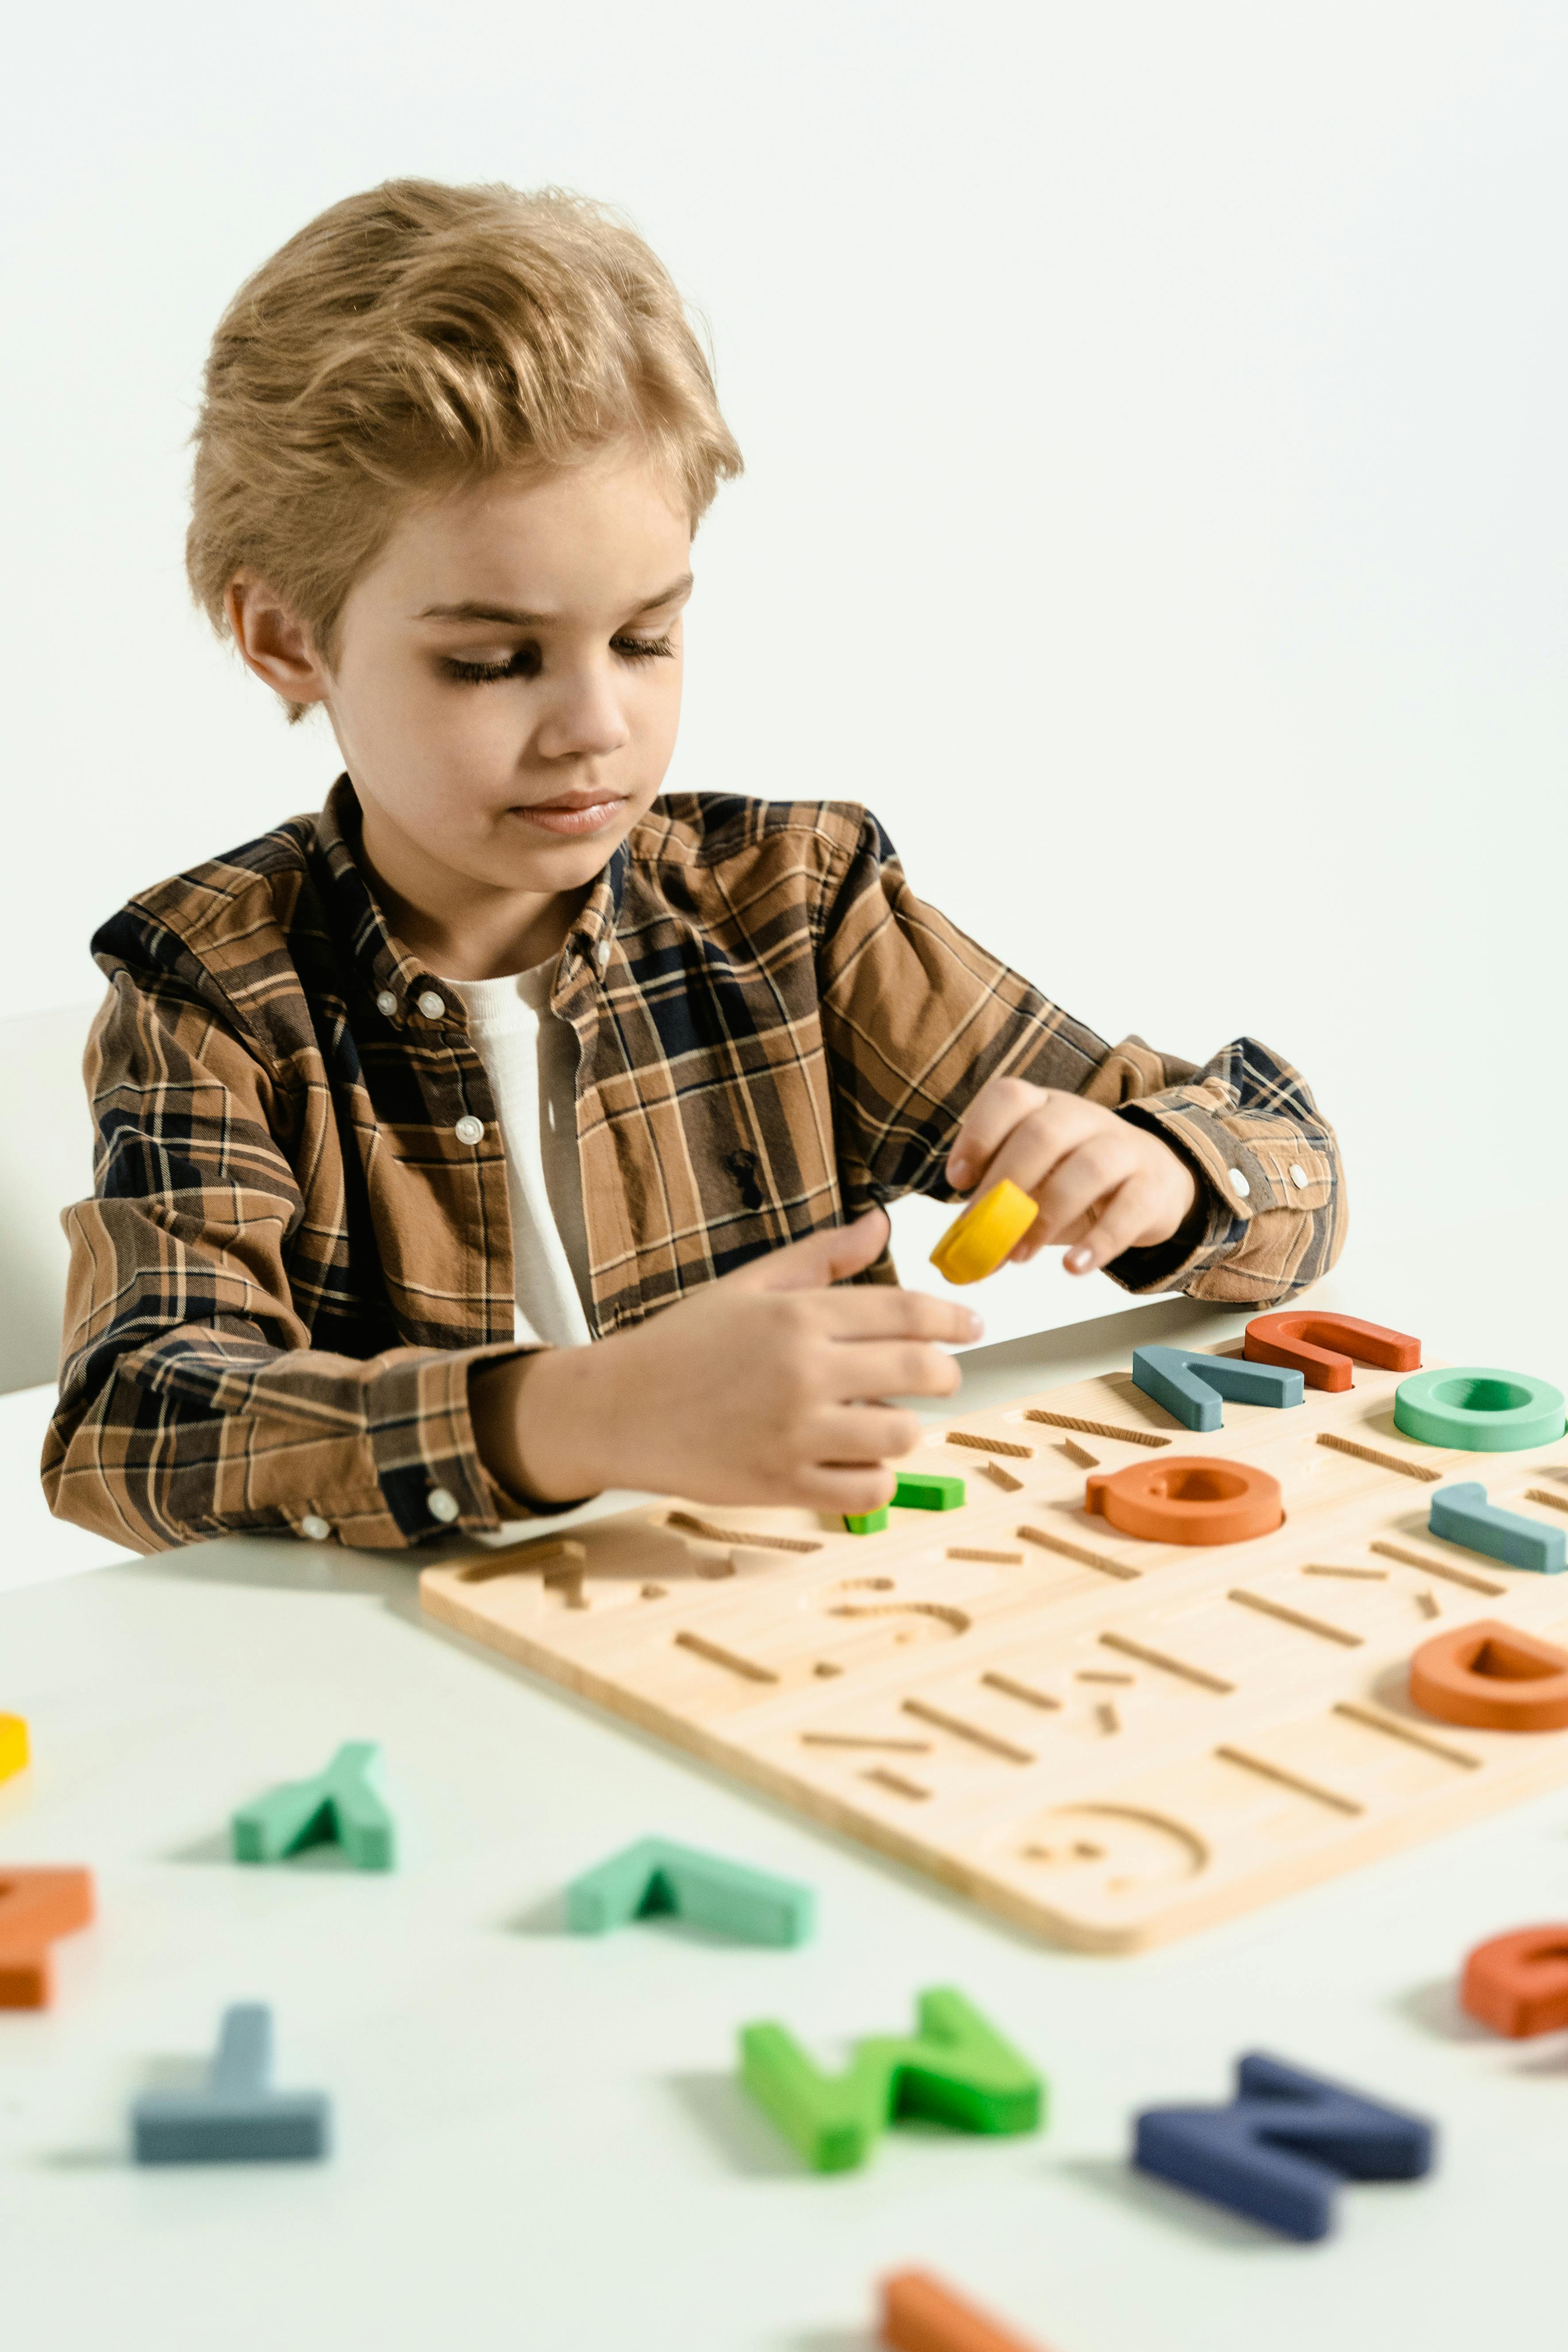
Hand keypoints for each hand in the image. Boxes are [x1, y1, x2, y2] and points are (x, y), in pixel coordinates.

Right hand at [470, 1209, 980, 1511]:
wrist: (617, 1410)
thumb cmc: (685, 1341)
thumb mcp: (751, 1284)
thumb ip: (822, 1256)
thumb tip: (881, 1222)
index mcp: (798, 1316)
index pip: (908, 1312)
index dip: (953, 1318)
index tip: (972, 1325)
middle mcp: (803, 1372)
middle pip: (920, 1372)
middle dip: (945, 1373)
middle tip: (940, 1375)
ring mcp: (795, 1434)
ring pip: (902, 1435)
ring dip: (905, 1427)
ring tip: (882, 1420)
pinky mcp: (783, 1486)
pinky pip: (869, 1491)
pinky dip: (875, 1478)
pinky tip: (857, 1461)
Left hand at [945, 1079, 1198, 1276]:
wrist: (1154, 1183)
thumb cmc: (1075, 1182)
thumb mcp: (1033, 1181)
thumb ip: (996, 1209)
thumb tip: (959, 1258)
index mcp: (1044, 1107)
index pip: (1009, 1097)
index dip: (978, 1135)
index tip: (958, 1180)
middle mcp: (1084, 1117)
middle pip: (1043, 1134)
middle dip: (1007, 1185)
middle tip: (985, 1233)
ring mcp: (1124, 1147)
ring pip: (1088, 1168)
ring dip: (1047, 1216)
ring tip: (1020, 1255)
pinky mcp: (1154, 1187)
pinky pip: (1129, 1211)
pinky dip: (1099, 1242)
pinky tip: (1074, 1267)